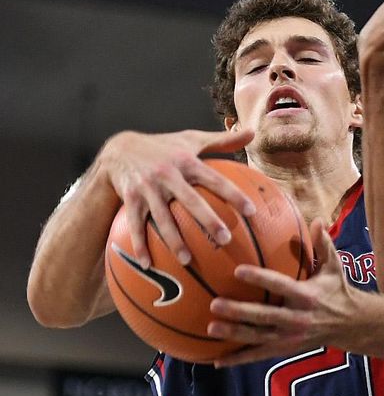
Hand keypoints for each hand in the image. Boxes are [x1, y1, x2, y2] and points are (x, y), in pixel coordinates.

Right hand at [101, 128, 256, 266]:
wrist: (119, 148)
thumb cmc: (165, 147)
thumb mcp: (191, 139)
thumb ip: (222, 140)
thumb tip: (252, 132)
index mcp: (186, 161)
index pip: (215, 179)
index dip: (233, 194)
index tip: (251, 211)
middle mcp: (167, 174)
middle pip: (190, 200)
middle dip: (208, 220)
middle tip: (225, 240)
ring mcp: (147, 188)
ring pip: (162, 217)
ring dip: (174, 240)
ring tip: (187, 260)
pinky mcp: (130, 198)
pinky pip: (135, 224)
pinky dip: (139, 244)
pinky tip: (148, 263)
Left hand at [206, 220, 361, 365]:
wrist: (351, 324)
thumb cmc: (337, 290)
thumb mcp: (334, 267)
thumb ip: (324, 244)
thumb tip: (316, 220)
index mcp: (307, 295)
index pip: (280, 285)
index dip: (260, 278)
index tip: (238, 270)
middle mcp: (298, 318)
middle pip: (264, 315)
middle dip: (240, 312)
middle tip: (215, 304)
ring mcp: (290, 337)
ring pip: (258, 337)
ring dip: (234, 333)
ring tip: (211, 328)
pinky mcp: (286, 349)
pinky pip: (259, 355)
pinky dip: (238, 359)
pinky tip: (217, 360)